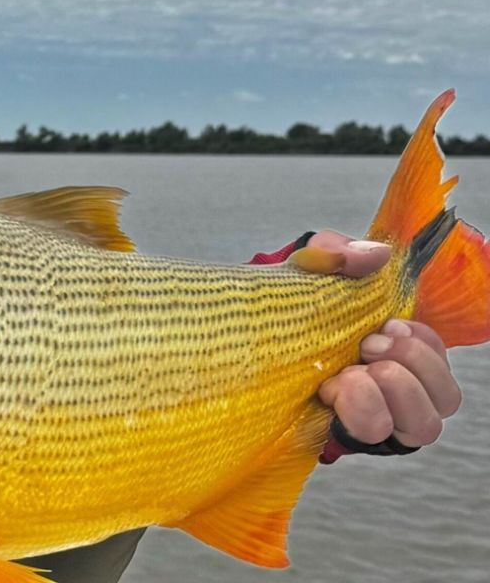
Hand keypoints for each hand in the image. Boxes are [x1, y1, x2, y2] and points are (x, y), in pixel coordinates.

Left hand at [296, 231, 462, 448]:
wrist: (242, 335)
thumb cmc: (287, 304)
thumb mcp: (308, 267)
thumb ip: (336, 252)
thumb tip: (374, 256)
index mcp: (396, 348)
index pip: (440, 356)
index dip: (424, 343)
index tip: (387, 325)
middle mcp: (396, 388)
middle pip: (445, 398)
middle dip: (410, 366)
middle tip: (365, 346)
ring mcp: (376, 416)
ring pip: (425, 426)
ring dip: (392, 395)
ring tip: (350, 374)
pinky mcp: (347, 434)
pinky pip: (377, 436)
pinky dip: (361, 412)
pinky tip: (331, 392)